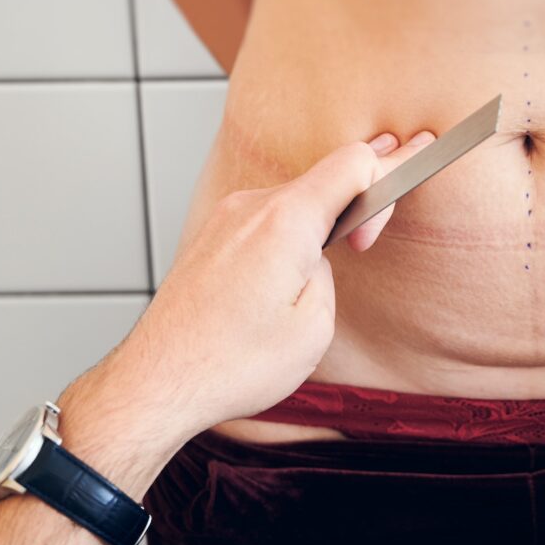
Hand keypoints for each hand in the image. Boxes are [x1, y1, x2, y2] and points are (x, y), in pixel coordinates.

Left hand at [72, 130, 434, 452]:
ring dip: (321, 218)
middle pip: (324, 176)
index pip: (354, 162)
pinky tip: (294, 262)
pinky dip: (290, 229)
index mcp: (285, 221)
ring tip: (335, 248)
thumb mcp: (314, 328)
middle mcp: (252, 207)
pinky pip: (266, 217)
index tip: (369, 238)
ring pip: (294, 198)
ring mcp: (227, 218)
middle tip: (385, 200)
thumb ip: (328, 273)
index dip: (382, 186)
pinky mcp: (213, 236)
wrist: (159, 382)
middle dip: (358, 196)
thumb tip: (316, 256)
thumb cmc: (229, 365)